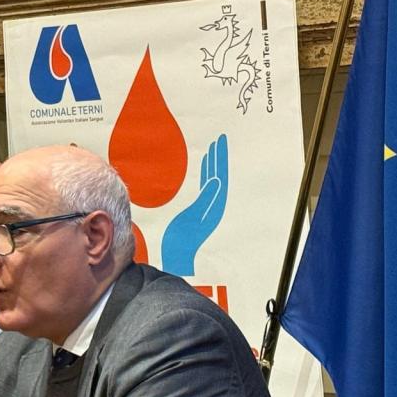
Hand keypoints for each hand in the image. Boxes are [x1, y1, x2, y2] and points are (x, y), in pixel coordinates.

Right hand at [162, 134, 228, 276]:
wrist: (175, 256)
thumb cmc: (182, 240)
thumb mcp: (195, 218)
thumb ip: (207, 199)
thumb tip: (218, 180)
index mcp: (213, 204)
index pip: (219, 175)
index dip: (220, 159)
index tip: (220, 142)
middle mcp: (212, 203)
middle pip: (217, 175)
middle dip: (219, 158)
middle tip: (220, 141)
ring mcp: (205, 205)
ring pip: (212, 179)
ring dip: (213, 164)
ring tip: (213, 150)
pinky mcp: (197, 208)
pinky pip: (204, 186)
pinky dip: (205, 174)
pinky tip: (204, 168)